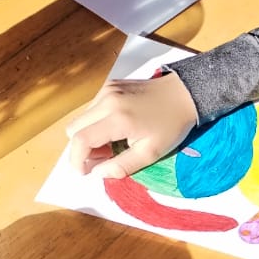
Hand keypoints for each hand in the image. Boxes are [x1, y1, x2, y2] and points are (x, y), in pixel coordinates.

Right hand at [66, 70, 198, 177]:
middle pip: (73, 128)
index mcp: (118, 118)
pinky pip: (91, 109)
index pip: (80, 139)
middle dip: (82, 148)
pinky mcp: (109, 85)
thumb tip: (97, 174)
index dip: (76, 159)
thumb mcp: (151, 153)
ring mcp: (107, 90)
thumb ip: (121, 166)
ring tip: (112, 143)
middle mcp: (107, 100)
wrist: (184, 94)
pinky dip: (95, 123)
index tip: (85, 171)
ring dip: (88, 135)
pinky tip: (115, 128)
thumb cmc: (171, 125)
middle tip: (104, 157)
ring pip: (80, 118)